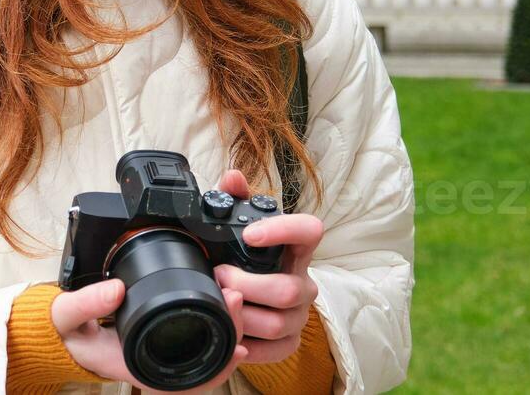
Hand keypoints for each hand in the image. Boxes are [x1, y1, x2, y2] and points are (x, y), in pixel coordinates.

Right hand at [49, 276, 250, 392]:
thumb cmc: (69, 336)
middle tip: (235, 296)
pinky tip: (222, 305)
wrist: (62, 338)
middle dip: (232, 332)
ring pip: (209, 352)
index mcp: (141, 369)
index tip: (234, 335)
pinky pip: (199, 343)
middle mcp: (157, 369)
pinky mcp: (165, 345)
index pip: (191, 378)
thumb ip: (87, 303)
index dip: (220, 362)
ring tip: (232, 295)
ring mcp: (164, 358)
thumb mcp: (69, 317)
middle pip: (210, 362)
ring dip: (226, 328)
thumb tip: (115, 290)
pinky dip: (213, 326)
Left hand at [210, 169, 325, 364]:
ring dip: (241, 314)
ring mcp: (299, 315)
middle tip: (218, 275)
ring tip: (219, 303)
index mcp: (295, 250)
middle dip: (246, 285)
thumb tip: (232, 178)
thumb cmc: (244, 261)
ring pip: (278, 323)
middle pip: (287, 290)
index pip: (311, 230)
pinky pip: (274, 350)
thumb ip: (234, 200)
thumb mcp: (237, 230)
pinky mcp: (288, 343)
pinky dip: (247, 345)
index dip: (284, 230)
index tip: (249, 235)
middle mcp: (303, 282)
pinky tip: (230, 333)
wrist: (248, 302)